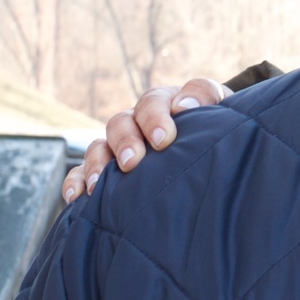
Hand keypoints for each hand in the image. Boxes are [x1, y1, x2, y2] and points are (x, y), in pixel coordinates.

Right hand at [61, 76, 228, 201]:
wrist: (211, 152)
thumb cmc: (217, 134)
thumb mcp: (223, 114)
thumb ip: (210, 102)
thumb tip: (185, 106)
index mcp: (166, 104)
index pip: (157, 101)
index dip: (158, 116)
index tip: (166, 136)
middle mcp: (137, 122)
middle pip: (123, 122)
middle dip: (126, 141)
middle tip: (134, 161)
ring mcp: (118, 146)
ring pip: (99, 146)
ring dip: (98, 163)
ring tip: (100, 184)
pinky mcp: (105, 170)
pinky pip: (81, 173)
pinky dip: (76, 182)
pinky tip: (77, 198)